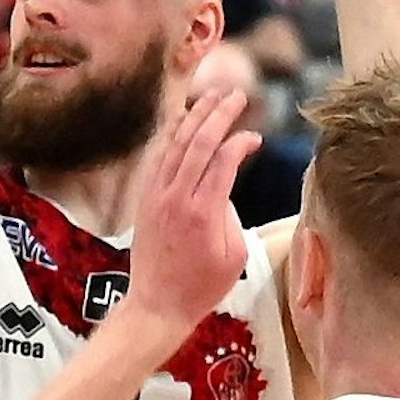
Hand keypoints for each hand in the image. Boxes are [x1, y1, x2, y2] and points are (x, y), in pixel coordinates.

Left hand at [124, 90, 258, 328]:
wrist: (157, 305)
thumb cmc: (201, 287)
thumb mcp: (233, 256)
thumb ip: (231, 215)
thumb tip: (222, 187)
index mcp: (203, 212)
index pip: (223, 161)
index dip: (240, 143)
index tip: (254, 138)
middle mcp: (176, 198)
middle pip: (198, 144)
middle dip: (218, 115)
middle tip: (236, 95)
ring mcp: (156, 196)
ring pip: (174, 146)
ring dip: (194, 117)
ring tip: (210, 96)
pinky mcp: (145, 199)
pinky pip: (157, 158)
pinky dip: (170, 136)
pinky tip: (180, 121)